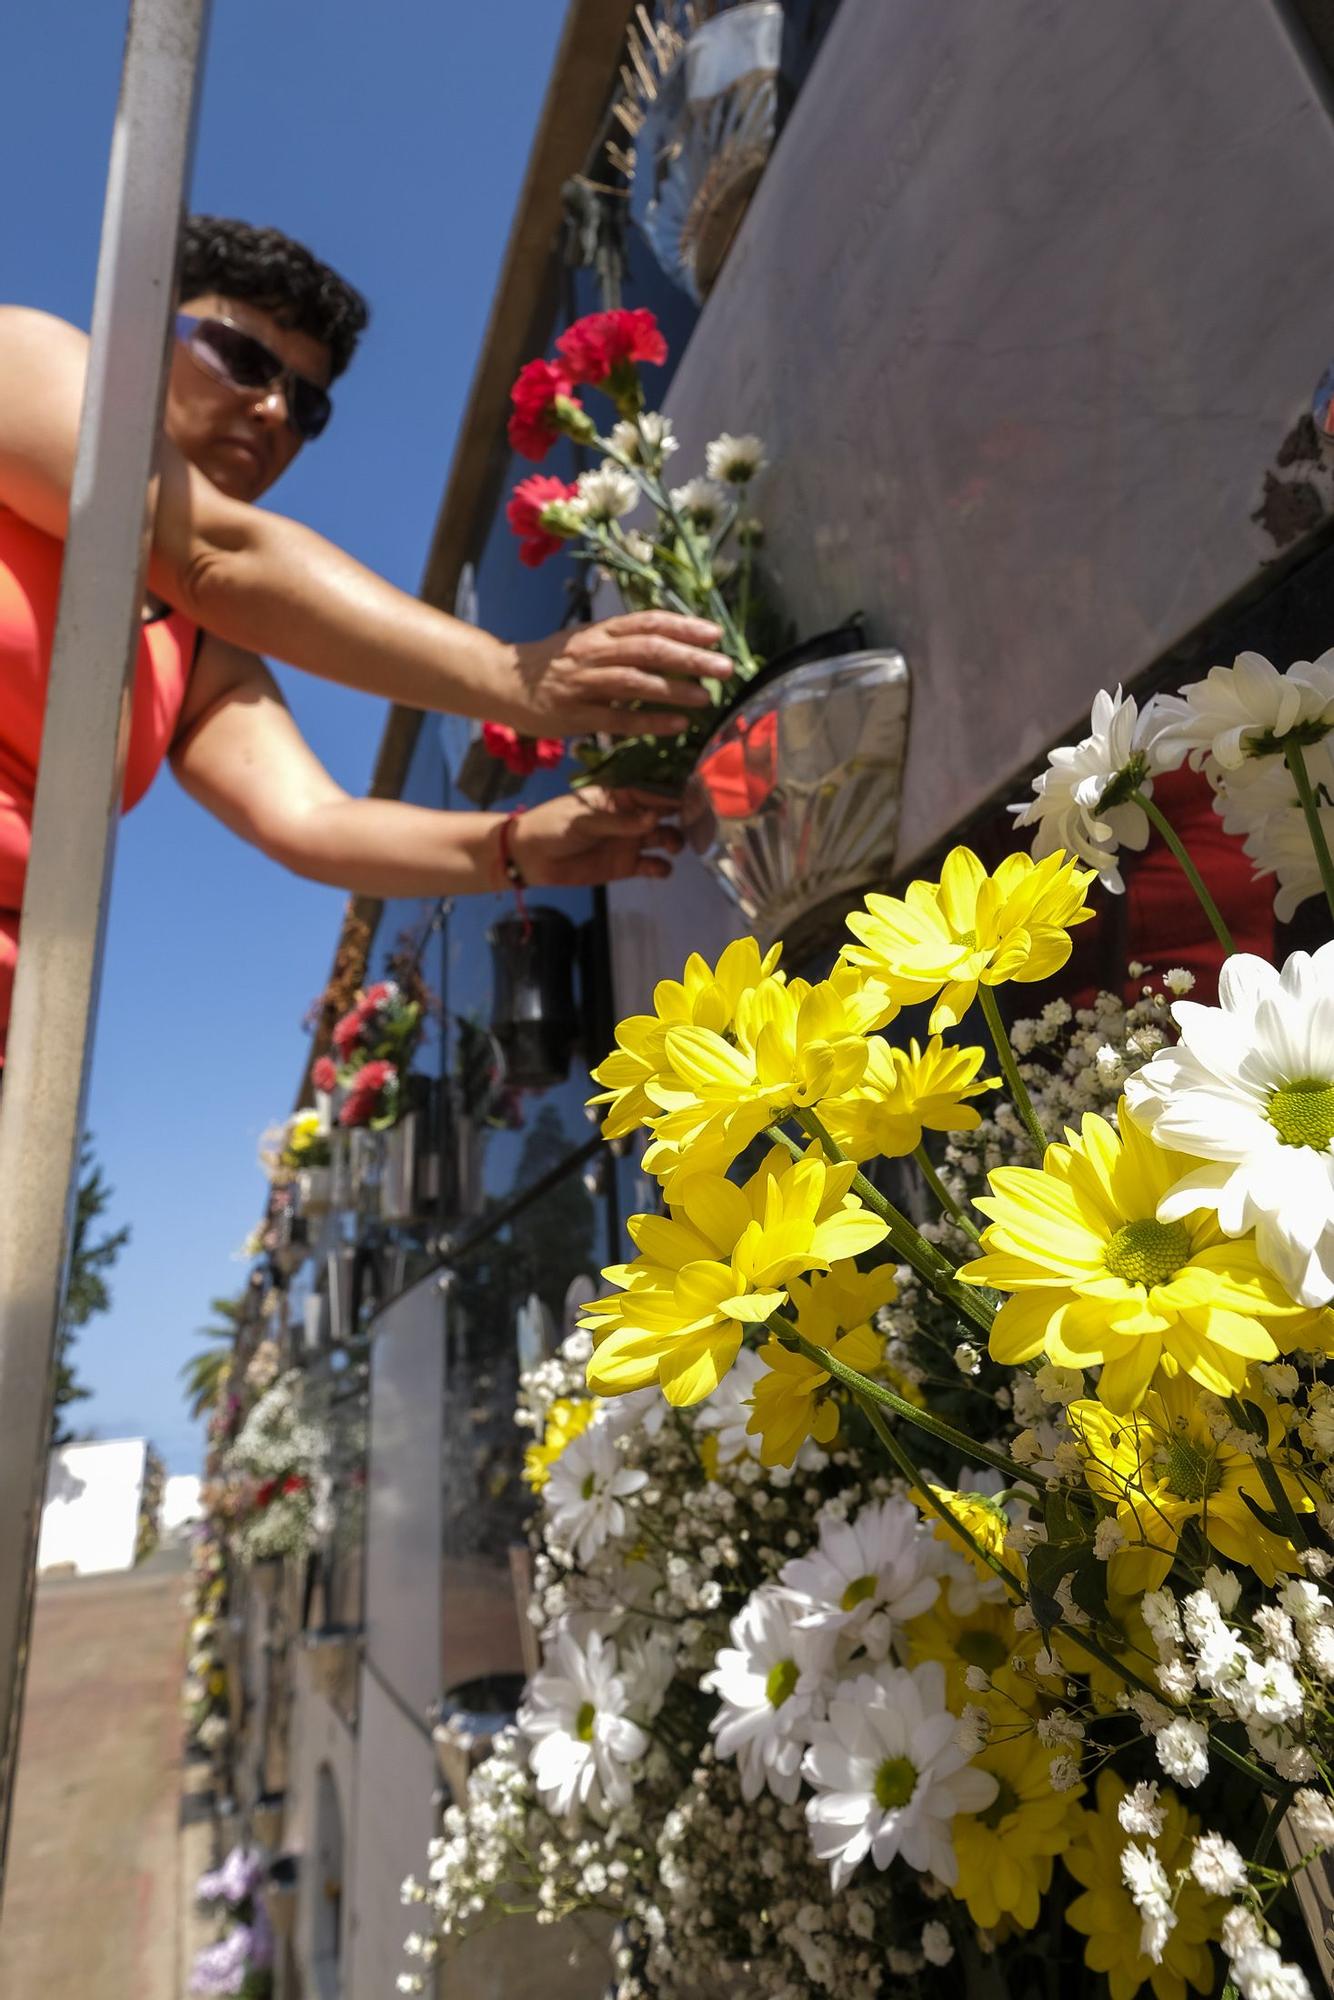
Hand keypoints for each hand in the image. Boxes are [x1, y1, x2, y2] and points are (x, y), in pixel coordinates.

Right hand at [508, 611, 727, 736]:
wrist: (502, 682)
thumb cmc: (553, 664)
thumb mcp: (586, 642)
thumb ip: (622, 642)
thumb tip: (670, 641)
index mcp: (599, 632)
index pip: (646, 622)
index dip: (682, 626)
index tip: (714, 634)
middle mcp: (592, 653)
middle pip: (648, 649)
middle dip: (689, 657)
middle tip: (724, 668)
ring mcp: (582, 684)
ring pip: (635, 682)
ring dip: (674, 689)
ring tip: (706, 697)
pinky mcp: (574, 715)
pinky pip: (618, 719)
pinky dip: (649, 722)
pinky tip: (677, 724)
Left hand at [509, 788, 683, 887]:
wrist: (530, 858)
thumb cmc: (552, 826)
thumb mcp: (584, 820)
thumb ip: (620, 822)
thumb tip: (655, 818)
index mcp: (619, 795)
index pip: (653, 790)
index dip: (674, 793)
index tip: (695, 796)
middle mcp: (631, 816)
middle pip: (665, 813)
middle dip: (683, 817)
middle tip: (697, 822)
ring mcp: (630, 841)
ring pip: (665, 838)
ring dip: (675, 841)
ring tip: (672, 846)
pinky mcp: (627, 866)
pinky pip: (654, 866)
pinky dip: (662, 868)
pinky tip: (659, 868)